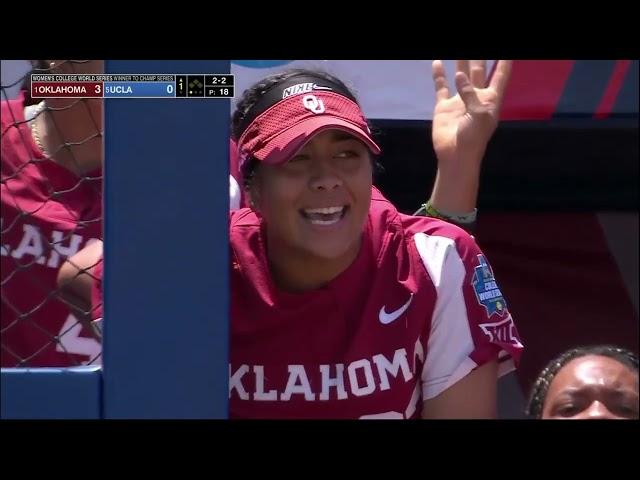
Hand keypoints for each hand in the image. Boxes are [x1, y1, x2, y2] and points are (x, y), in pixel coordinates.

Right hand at [426, 60, 511, 214]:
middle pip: (479, 71)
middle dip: (479, 58)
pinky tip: (437, 63)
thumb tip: (459, 76)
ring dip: (461, 61)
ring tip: (460, 50)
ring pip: (460, 75)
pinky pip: (441, 87)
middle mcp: (476, 96)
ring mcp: (459, 100)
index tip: (507, 53)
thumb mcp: (480, 114)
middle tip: (477, 48)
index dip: (504, 63)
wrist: (455, 155)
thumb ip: (471, 94)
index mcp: (490, 98)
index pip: (500, 75)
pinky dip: (439, 75)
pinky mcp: (444, 106)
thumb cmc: (474, 137)